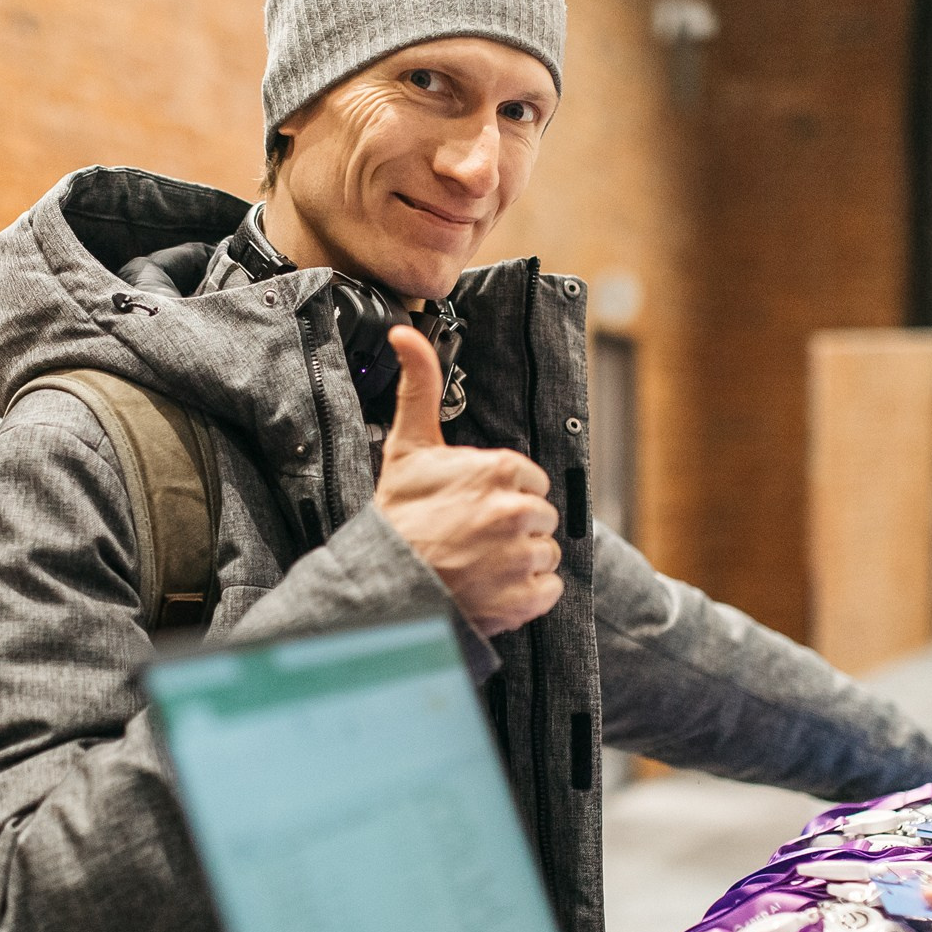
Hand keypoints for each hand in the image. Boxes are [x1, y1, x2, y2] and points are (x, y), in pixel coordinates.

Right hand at [374, 325, 562, 637]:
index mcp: (499, 470)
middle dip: (513, 526)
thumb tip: (405, 333)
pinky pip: (548, 590)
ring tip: (480, 562)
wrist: (384, 582)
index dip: (503, 493)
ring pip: (545, 553)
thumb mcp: (409, 445)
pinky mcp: (524, 598)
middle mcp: (516, 511)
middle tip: (472, 536)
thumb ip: (420, 385)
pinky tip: (493, 586)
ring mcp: (521, 557)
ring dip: (519, 560)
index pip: (529, 480)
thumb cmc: (398, 517)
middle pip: (540, 516)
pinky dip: (526, 594)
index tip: (472, 505)